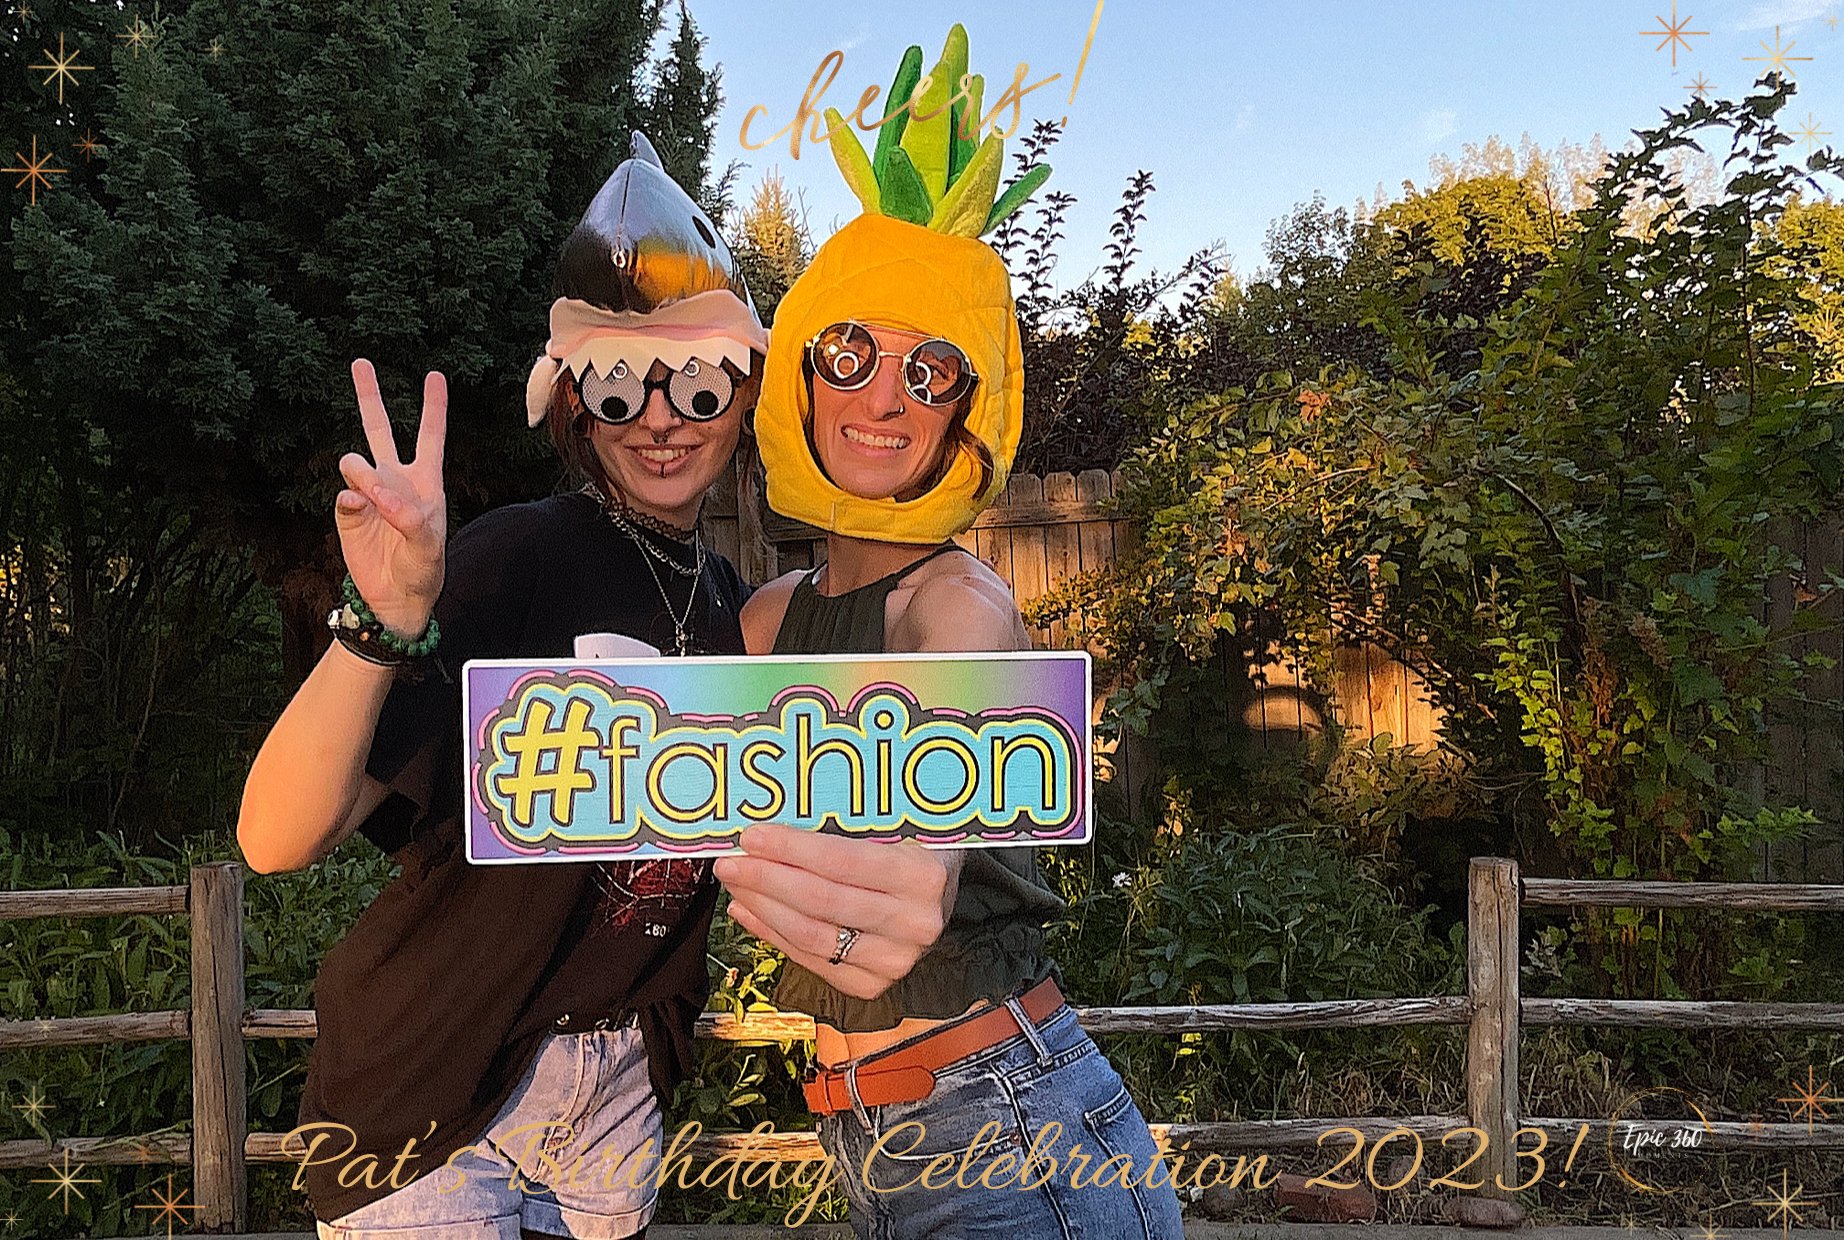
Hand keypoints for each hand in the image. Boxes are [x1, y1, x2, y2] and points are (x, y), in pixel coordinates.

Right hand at [335, 359, 447, 636]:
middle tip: (360, 362)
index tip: (434, 375)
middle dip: (369, 396)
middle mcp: (394, 480)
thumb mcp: (428, 545)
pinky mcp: (347, 511)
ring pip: (353, 459)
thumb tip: (375, 494)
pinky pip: (343, 495)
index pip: (429, 436)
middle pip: (379, 428)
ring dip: (360, 470)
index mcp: (424, 482)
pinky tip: (361, 514)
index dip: (433, 406)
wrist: (395, 597)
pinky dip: (350, 502)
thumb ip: (407, 517)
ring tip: (371, 495)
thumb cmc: (423, 569)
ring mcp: (368, 493)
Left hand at [714, 824, 962, 1000]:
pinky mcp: (873, 984)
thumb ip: (847, 822)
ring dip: (763, 908)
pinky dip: (773, 935)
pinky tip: (750, 911)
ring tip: (736, 884)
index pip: (841, 862)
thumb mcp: (895, 823)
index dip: (790, 849)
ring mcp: (896, 960)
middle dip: (766, 879)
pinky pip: (812, 960)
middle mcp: (915, 924)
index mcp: (924, 876)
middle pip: (821, 901)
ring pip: (811, 935)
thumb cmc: (912, 847)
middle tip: (730, 860)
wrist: (943, 892)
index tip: (752, 836)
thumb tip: (774, 815)